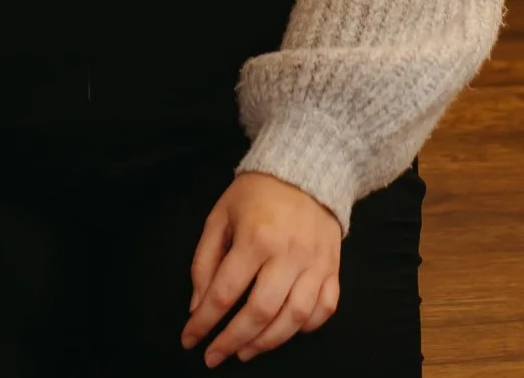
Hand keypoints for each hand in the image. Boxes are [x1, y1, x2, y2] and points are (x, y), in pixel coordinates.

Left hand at [182, 171, 341, 364]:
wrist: (307, 168)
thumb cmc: (257, 193)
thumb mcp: (220, 217)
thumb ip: (205, 261)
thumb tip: (198, 306)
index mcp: (256, 238)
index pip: (224, 293)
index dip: (203, 322)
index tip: (189, 339)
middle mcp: (289, 254)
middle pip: (260, 312)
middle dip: (232, 341)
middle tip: (214, 357)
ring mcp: (316, 263)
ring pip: (294, 318)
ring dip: (267, 342)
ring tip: (245, 352)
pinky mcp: (333, 268)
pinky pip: (324, 308)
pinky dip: (305, 327)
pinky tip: (284, 331)